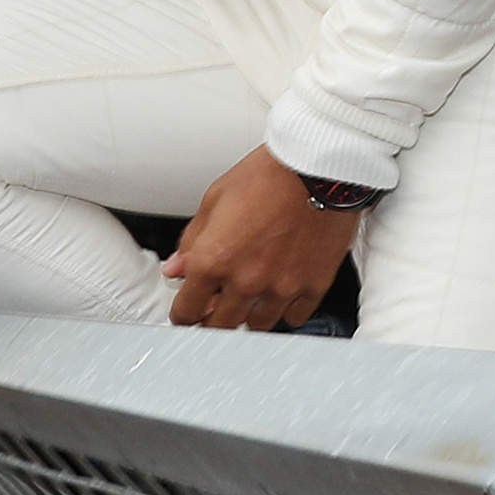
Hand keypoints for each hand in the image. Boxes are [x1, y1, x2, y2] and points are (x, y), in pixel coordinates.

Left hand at [165, 147, 359, 331]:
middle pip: (220, 326)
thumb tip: (176, 267)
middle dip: (212, 320)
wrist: (318, 167)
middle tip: (215, 309)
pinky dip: (285, 310)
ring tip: (249, 296)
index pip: (187, 311)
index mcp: (214, 259)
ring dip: (248, 315)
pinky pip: (294, 317)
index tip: (187, 311)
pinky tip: (280, 293)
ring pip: (257, 325)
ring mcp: (281, 288)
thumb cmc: (269, 175)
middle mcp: (246, 280)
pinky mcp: (313, 286)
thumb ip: (192, 241)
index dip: (183, 313)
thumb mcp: (215, 200)